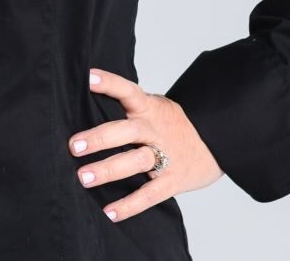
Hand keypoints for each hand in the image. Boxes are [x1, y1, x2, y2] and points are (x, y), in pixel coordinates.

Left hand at [70, 67, 222, 221]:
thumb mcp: (155, 107)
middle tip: (74, 146)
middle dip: (100, 138)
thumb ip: (129, 109)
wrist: (215, 143)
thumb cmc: (172, 124)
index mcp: (150, 108)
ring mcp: (165, 156)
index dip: (109, 83)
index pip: (128, 91)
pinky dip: (130, 205)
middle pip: (127, 131)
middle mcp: (155, 130)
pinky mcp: (173, 180)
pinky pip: (149, 195)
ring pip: (135, 161)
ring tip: (84, 178)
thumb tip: (87, 108)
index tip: (88, 77)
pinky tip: (109, 212)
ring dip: (108, 170)